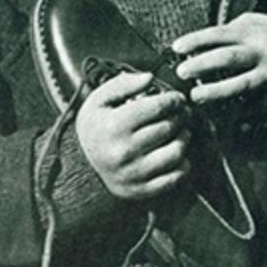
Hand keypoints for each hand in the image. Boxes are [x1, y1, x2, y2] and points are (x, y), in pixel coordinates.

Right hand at [75, 71, 190, 200]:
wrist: (81, 166)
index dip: (174, 100)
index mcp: (113, 126)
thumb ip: (122, 84)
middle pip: (169, 128)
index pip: (158, 107)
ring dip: (184, 138)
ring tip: (181, 132)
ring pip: (177, 152)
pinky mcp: (142, 189)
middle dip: (181, 117)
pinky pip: (175, 177)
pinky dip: (183, 164)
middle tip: (181, 113)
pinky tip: (176, 154)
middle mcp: (124, 151)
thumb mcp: (98, 100)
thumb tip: (150, 78)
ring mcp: (134, 173)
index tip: (177, 99)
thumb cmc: (96, 129)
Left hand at [172, 14, 266, 123]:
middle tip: (181, 73)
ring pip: (238, 86)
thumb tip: (213, 31)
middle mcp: (264, 53)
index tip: (176, 48)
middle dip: (201, 65)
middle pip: (227, 58)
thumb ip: (244, 25)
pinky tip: (217, 118)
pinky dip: (233, 114)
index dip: (196, 40)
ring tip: (195, 98)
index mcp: (259, 32)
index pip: (221, 33)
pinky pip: (251, 109)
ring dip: (214, 93)